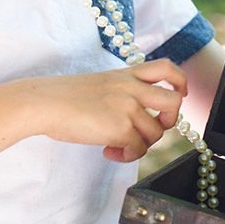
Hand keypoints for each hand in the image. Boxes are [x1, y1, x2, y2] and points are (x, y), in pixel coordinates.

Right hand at [14, 59, 188, 163]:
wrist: (44, 103)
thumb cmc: (64, 96)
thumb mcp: (100, 83)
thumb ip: (121, 91)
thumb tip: (136, 117)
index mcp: (127, 74)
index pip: (166, 68)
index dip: (180, 82)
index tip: (180, 94)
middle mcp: (132, 88)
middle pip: (174, 102)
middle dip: (170, 121)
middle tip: (151, 130)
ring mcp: (128, 107)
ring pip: (156, 133)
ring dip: (140, 145)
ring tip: (117, 146)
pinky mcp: (120, 128)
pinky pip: (138, 149)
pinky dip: (126, 155)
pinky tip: (108, 151)